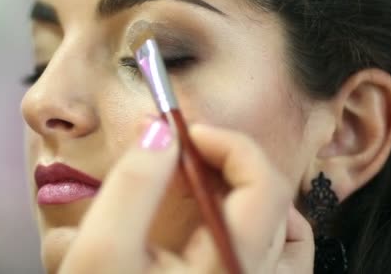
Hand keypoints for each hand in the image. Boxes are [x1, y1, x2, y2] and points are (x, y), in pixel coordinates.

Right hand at [58, 118, 313, 272]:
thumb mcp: (102, 251)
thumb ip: (132, 184)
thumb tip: (160, 130)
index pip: (264, 189)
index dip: (229, 144)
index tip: (183, 130)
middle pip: (275, 203)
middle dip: (228, 163)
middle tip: (182, 152)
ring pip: (288, 234)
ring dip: (249, 196)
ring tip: (203, 187)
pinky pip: (281, 261)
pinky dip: (258, 229)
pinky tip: (216, 226)